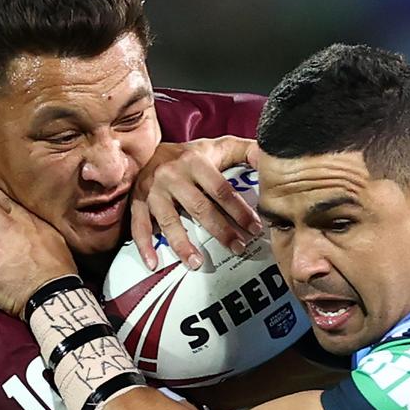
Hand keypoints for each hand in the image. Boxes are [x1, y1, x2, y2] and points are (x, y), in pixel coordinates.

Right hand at [130, 137, 261, 270]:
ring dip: (183, 244)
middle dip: (221, 231)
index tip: (254, 228)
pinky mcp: (138, 203)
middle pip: (199, 208)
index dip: (240, 210)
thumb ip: (247, 151)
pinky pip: (139, 227)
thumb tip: (271, 159)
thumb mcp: (219, 146)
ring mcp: (153, 191)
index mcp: (195, 162)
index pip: (221, 190)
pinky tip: (154, 262)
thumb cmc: (190, 154)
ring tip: (197, 263)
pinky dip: (145, 246)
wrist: (148, 149)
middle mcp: (172, 176)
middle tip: (238, 248)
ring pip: (169, 221)